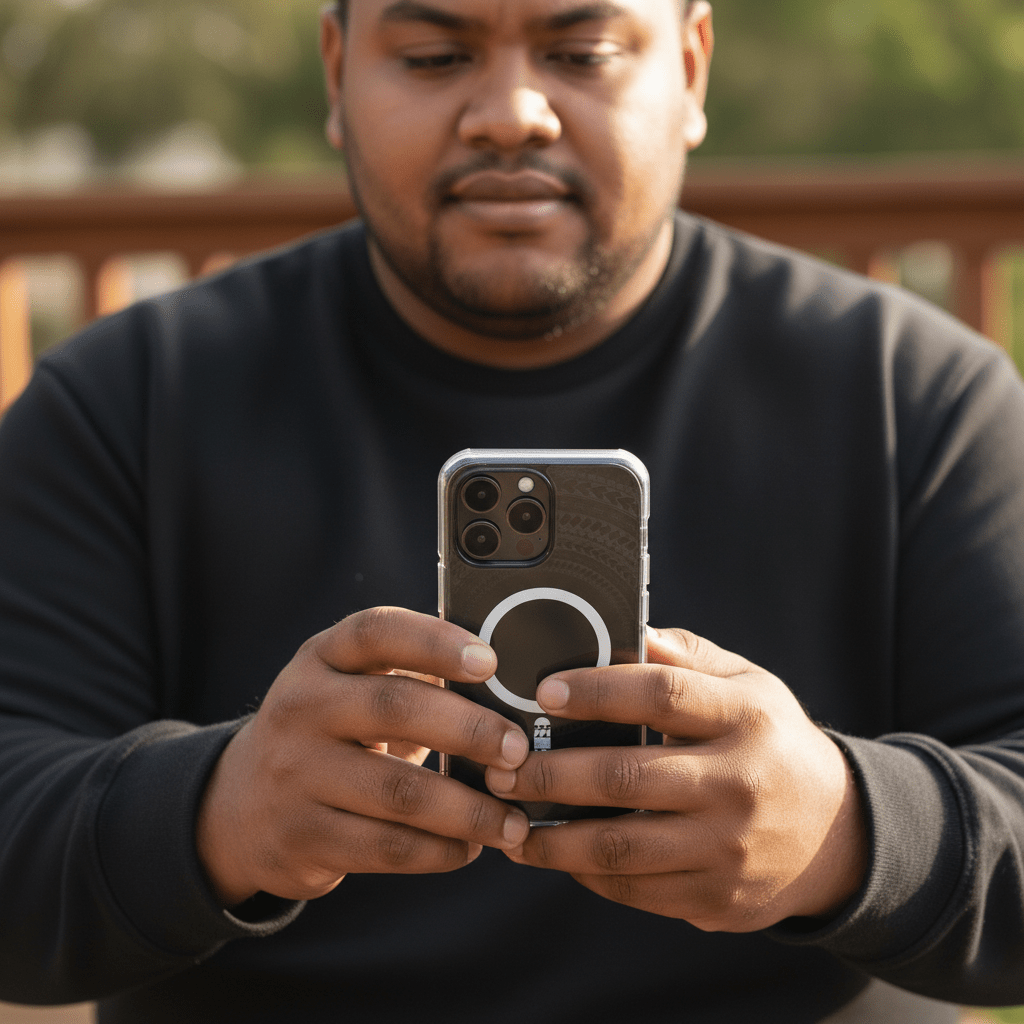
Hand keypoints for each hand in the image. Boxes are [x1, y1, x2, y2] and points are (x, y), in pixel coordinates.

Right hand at [197, 607, 530, 906]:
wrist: (240, 804)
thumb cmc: (330, 731)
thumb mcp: (348, 685)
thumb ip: (410, 673)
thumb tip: (504, 686)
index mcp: (321, 657)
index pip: (375, 632)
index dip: (435, 642)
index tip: (489, 662)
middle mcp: (301, 707)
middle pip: (393, 708)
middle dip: (468, 729)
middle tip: (517, 749)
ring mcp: (296, 774)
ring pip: (397, 792)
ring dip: (468, 810)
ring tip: (512, 820)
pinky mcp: (301, 837)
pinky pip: (385, 847)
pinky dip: (439, 851)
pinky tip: (471, 847)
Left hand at [485, 627, 866, 931]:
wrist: (838, 834)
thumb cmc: (771, 742)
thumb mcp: (748, 685)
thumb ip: (687, 656)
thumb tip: (625, 630)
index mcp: (747, 716)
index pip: (662, 694)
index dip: (597, 691)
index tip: (544, 692)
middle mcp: (741, 783)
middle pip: (627, 777)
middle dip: (550, 773)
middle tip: (503, 767)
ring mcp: (731, 848)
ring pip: (621, 846)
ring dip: (553, 838)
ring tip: (509, 822)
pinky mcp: (720, 897)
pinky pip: (636, 889)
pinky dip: (587, 873)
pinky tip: (558, 855)